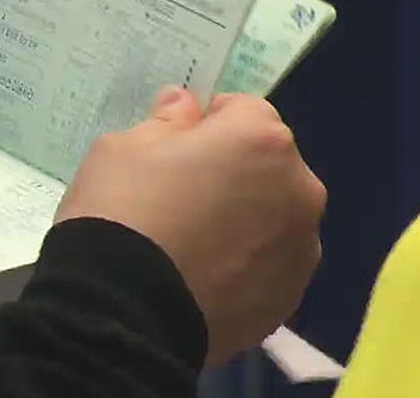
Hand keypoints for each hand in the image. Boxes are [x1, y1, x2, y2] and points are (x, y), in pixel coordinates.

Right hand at [56, 87, 325, 365]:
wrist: (119, 310)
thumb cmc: (121, 210)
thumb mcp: (123, 147)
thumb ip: (166, 123)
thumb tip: (186, 108)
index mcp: (260, 140)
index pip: (243, 110)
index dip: (206, 123)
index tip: (172, 148)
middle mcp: (298, 190)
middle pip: (267, 165)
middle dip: (233, 172)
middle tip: (179, 198)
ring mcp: (300, 250)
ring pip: (273, 218)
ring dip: (244, 221)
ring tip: (189, 247)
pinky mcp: (288, 299)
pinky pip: (267, 266)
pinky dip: (243, 267)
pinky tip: (199, 279)